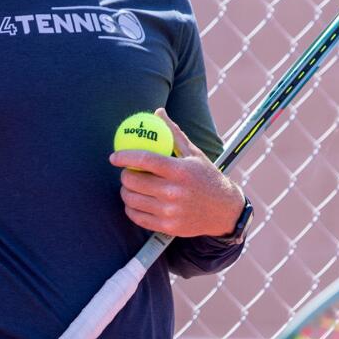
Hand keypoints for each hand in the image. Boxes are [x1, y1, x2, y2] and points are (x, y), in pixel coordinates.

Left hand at [112, 114, 244, 238]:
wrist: (225, 210)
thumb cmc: (207, 177)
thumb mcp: (194, 154)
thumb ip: (174, 133)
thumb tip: (158, 112)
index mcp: (180, 170)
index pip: (144, 159)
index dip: (124, 156)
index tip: (114, 157)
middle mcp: (174, 191)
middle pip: (133, 181)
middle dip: (124, 175)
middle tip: (127, 172)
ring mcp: (170, 211)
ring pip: (132, 200)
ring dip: (125, 192)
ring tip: (131, 187)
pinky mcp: (168, 226)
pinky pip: (137, 217)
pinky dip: (131, 208)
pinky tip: (136, 202)